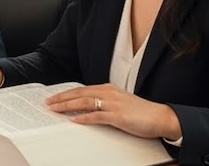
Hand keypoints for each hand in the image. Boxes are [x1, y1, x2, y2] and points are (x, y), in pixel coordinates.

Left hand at [45, 83, 181, 140]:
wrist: (160, 117)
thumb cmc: (141, 112)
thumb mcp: (119, 102)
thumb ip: (104, 102)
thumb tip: (86, 107)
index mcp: (108, 89)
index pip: (82, 89)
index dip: (66, 93)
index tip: (54, 97)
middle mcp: (109, 93)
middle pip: (80, 93)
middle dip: (62, 98)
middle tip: (48, 102)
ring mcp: (113, 104)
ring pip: (85, 102)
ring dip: (68, 106)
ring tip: (55, 109)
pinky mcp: (118, 116)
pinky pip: (97, 116)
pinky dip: (84, 117)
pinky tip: (74, 120)